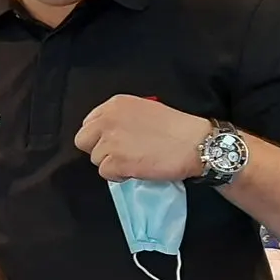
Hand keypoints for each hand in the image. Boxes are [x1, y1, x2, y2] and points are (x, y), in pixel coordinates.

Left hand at [74, 95, 208, 181]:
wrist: (196, 144)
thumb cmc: (176, 128)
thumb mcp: (144, 109)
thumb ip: (120, 118)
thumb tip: (105, 133)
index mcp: (115, 104)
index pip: (88, 123)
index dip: (100, 135)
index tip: (113, 141)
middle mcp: (107, 120)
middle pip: (83, 141)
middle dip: (98, 149)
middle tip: (119, 153)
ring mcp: (110, 142)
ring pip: (95, 159)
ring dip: (112, 163)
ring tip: (136, 159)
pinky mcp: (115, 162)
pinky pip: (105, 173)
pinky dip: (119, 175)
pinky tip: (137, 168)